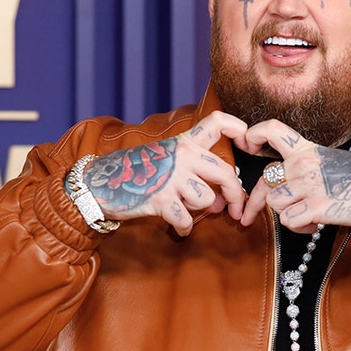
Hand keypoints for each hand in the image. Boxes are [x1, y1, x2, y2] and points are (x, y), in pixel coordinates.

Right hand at [80, 111, 247, 235]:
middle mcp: (181, 155)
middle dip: (235, 196)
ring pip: (208, 200)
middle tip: (235, 210)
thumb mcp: (166, 157)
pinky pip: (186, 219)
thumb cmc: (137, 172)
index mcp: (184, 142)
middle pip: (226, 173)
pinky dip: (184, 227)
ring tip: (187, 211)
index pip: (218, 122)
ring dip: (200, 212)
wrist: (99, 183)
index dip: (241, 129)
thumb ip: (195, 171)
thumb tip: (221, 199)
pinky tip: (178, 227)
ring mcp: (171, 177)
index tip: (250, 144)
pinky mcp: (160, 199)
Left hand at [237, 120, 350, 232]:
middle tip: (245, 216)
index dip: (252, 135)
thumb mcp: (330, 161)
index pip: (272, 130)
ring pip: (273, 202)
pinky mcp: (317, 207)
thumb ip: (304, 167)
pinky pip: (288, 220)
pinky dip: (299, 227)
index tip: (245, 145)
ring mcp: (309, 185)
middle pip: (263, 180)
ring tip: (306, 216)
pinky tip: (315, 224)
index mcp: (307, 149)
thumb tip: (280, 183)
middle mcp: (304, 163)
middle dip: (252, 201)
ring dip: (286, 214)